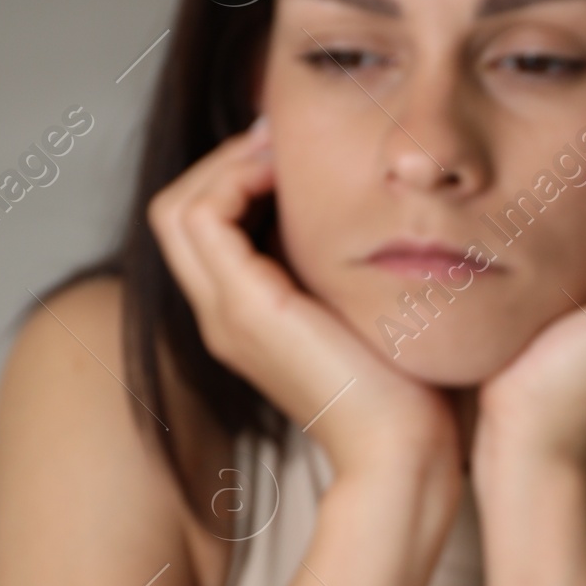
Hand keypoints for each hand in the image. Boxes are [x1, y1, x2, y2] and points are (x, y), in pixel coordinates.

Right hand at [147, 122, 461, 488]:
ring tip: (282, 149)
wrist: (404, 449)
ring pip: (179, 207)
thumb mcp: (368, 308)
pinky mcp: (246, 309)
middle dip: (225, 159)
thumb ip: (348, 265)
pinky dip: (235, 179)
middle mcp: (223, 318)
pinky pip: (203, 217)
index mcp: (247, 318)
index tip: (292, 150)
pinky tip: (289, 176)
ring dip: (226, 163)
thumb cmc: (407, 389)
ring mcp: (226, 316)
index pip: (204, 225)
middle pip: (178, 210)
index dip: (236, 175)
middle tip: (282, 136)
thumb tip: (370, 209)